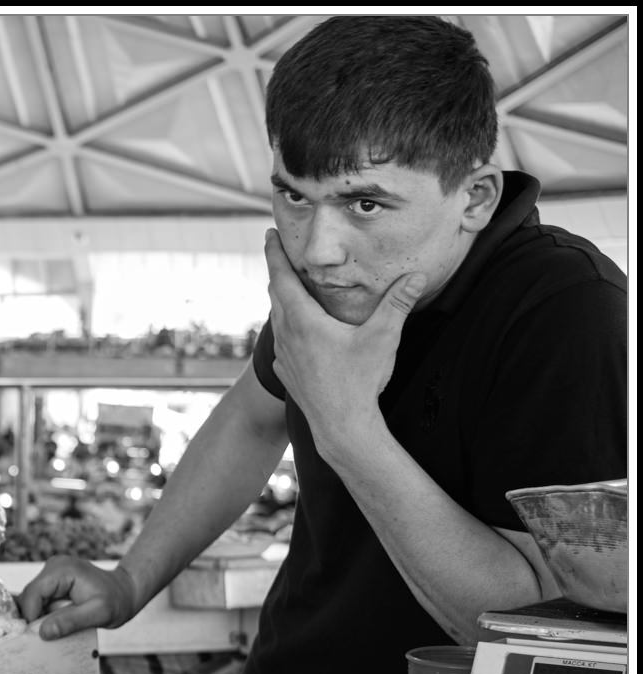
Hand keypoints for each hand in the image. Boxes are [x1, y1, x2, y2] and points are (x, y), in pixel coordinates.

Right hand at [13, 556, 141, 640]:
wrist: (126, 592)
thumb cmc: (117, 601)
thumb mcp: (99, 614)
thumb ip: (71, 622)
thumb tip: (43, 632)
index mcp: (62, 569)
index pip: (33, 593)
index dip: (30, 616)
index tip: (37, 637)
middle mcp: (53, 567)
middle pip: (29, 597)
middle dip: (34, 618)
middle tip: (46, 637)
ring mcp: (52, 573)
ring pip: (32, 600)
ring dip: (39, 617)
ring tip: (55, 630)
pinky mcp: (53, 582)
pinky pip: (39, 601)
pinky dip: (44, 614)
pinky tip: (56, 623)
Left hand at [264, 228, 424, 455]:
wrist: (341, 426)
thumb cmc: (359, 382)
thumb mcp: (383, 338)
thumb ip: (397, 303)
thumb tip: (417, 275)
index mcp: (303, 321)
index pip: (282, 277)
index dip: (275, 254)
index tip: (269, 234)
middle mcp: (287, 335)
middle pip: (275, 294)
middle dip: (277, 270)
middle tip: (278, 252)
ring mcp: (284, 355)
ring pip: (276, 317)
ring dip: (280, 298)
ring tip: (287, 285)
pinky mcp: (287, 372)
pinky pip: (281, 340)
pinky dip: (285, 324)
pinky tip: (295, 328)